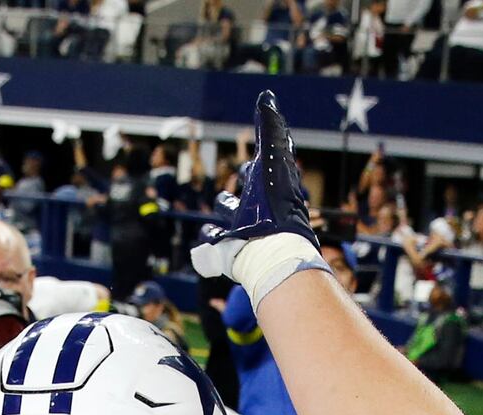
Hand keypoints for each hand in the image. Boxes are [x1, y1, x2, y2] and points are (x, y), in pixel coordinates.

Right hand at [189, 92, 319, 287]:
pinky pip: (216, 242)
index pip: (266, 170)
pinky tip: (209, 237)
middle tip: (246, 174)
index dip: (261, 162)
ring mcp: (245, 231)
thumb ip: (269, 129)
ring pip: (233, 216)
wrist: (269, 250)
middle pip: (251, 194)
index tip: (258, 158)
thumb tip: (268, 96)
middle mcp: (260, 210)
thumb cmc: (273, 204)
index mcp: (271, 189)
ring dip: (227, 209)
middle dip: (247, 184)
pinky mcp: (230, 251)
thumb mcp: (270, 159)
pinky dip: (212, 238)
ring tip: (225, 206)